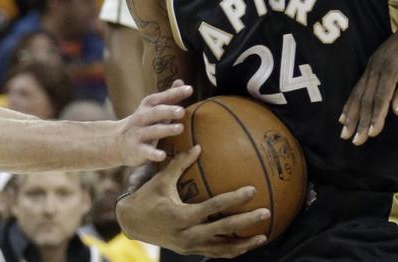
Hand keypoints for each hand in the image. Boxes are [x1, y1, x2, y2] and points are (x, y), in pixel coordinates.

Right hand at [115, 81, 192, 165]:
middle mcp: (142, 117)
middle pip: (156, 113)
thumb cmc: (143, 122)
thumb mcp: (153, 108)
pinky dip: (154, 153)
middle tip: (182, 111)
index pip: (163, 97)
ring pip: (153, 131)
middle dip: (169, 111)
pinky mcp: (137, 149)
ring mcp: (138, 133)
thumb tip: (181, 81)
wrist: (116, 141)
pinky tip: (163, 155)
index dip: (175, 93)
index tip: (190, 89)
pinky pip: (146, 151)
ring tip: (180, 128)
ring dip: (166, 129)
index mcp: (149, 106)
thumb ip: (168, 96)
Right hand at [117, 145, 269, 257]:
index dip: (234, 199)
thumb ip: (180, 163)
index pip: (214, 207)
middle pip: (224, 230)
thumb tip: (199, 146)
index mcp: (182, 216)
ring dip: (243, 244)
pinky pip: (214, 252)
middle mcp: (187, 234)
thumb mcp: (161, 180)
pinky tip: (245, 244)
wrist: (131, 223)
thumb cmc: (147, 198)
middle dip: (246, 223)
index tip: (252, 190)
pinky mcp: (189, 250)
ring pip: (222, 249)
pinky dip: (231, 250)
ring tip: (262, 237)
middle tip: (265, 213)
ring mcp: (189, 245)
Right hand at [339, 15, 397, 145]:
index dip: (376, 116)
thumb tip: (397, 111)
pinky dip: (350, 103)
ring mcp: (371, 66)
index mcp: (390, 67)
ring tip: (345, 133)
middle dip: (361, 121)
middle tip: (356, 141)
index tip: (372, 133)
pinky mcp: (370, 67)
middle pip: (366, 98)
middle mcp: (376, 67)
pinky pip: (357, 87)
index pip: (380, 97)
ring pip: (358, 94)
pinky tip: (344, 115)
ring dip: (351, 115)